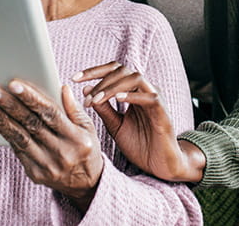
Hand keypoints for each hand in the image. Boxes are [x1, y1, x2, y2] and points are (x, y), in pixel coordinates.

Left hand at [0, 81, 103, 211]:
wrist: (86, 185)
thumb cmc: (86, 149)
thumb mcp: (88, 128)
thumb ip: (74, 108)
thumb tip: (63, 87)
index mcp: (76, 138)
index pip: (50, 113)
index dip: (31, 98)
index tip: (14, 84)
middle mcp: (61, 152)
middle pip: (31, 124)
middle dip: (10, 105)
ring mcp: (46, 165)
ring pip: (20, 137)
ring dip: (1, 119)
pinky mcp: (34, 173)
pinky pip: (17, 149)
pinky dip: (5, 133)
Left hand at [73, 62, 204, 182]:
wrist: (161, 167)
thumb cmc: (140, 145)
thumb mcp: (115, 126)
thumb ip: (103, 109)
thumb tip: (85, 89)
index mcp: (133, 91)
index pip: (113, 70)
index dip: (94, 71)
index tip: (74, 78)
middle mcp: (145, 90)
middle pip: (122, 70)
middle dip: (101, 80)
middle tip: (86, 96)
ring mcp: (155, 99)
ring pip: (135, 78)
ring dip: (113, 87)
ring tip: (97, 100)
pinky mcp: (163, 113)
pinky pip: (150, 98)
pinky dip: (133, 96)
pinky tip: (118, 100)